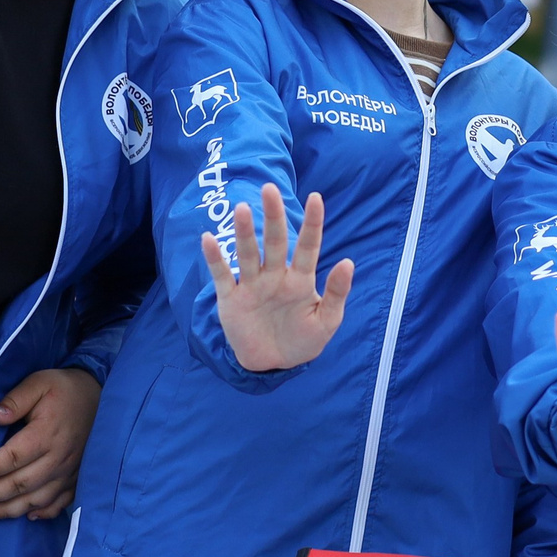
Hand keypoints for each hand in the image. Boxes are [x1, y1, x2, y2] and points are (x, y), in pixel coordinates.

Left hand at [0, 367, 100, 520]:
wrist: (103, 399)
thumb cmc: (65, 390)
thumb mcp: (39, 383)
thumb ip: (16, 399)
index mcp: (47, 433)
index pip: (15, 456)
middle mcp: (60, 457)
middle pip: (23, 482)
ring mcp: (71, 471)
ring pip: (39, 497)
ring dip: (13, 509)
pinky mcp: (78, 477)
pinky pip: (62, 502)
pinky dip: (44, 512)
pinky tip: (28, 516)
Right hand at [201, 182, 353, 371]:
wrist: (273, 366)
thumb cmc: (303, 340)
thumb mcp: (326, 321)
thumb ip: (336, 293)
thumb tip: (348, 262)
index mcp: (300, 279)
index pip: (307, 246)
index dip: (311, 223)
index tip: (316, 198)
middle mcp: (275, 276)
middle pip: (274, 242)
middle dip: (273, 217)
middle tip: (269, 190)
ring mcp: (252, 285)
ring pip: (248, 254)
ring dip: (244, 233)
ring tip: (242, 209)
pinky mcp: (231, 299)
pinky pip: (222, 275)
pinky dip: (214, 259)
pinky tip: (208, 240)